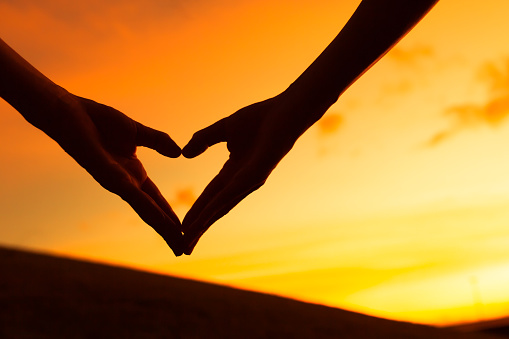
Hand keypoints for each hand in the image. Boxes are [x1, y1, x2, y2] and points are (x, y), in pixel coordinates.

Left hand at [43, 93, 183, 255]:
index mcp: (132, 173)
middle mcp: (125, 183)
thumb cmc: (96, 120)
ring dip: (163, 229)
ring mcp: (117, 182)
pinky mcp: (108, 176)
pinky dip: (151, 211)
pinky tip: (162, 222)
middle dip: (168, 232)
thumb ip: (158, 141)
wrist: (69, 110)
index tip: (185, 230)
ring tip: (178, 245)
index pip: (156, 200)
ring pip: (145, 211)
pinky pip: (134, 197)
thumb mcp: (137, 131)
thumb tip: (179, 152)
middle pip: (152, 212)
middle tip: (183, 251)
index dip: (170, 215)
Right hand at [181, 92, 327, 253]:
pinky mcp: (256, 174)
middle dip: (199, 228)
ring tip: (189, 240)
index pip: (210, 195)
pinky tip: (204, 219)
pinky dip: (216, 206)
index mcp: (234, 171)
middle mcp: (241, 180)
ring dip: (204, 224)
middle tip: (184, 248)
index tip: (181, 227)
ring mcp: (249, 180)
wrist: (286, 110)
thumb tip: (185, 154)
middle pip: (215, 208)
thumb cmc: (261, 118)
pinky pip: (231, 193)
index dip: (196, 211)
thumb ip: (203, 139)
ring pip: (222, 206)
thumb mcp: (223, 128)